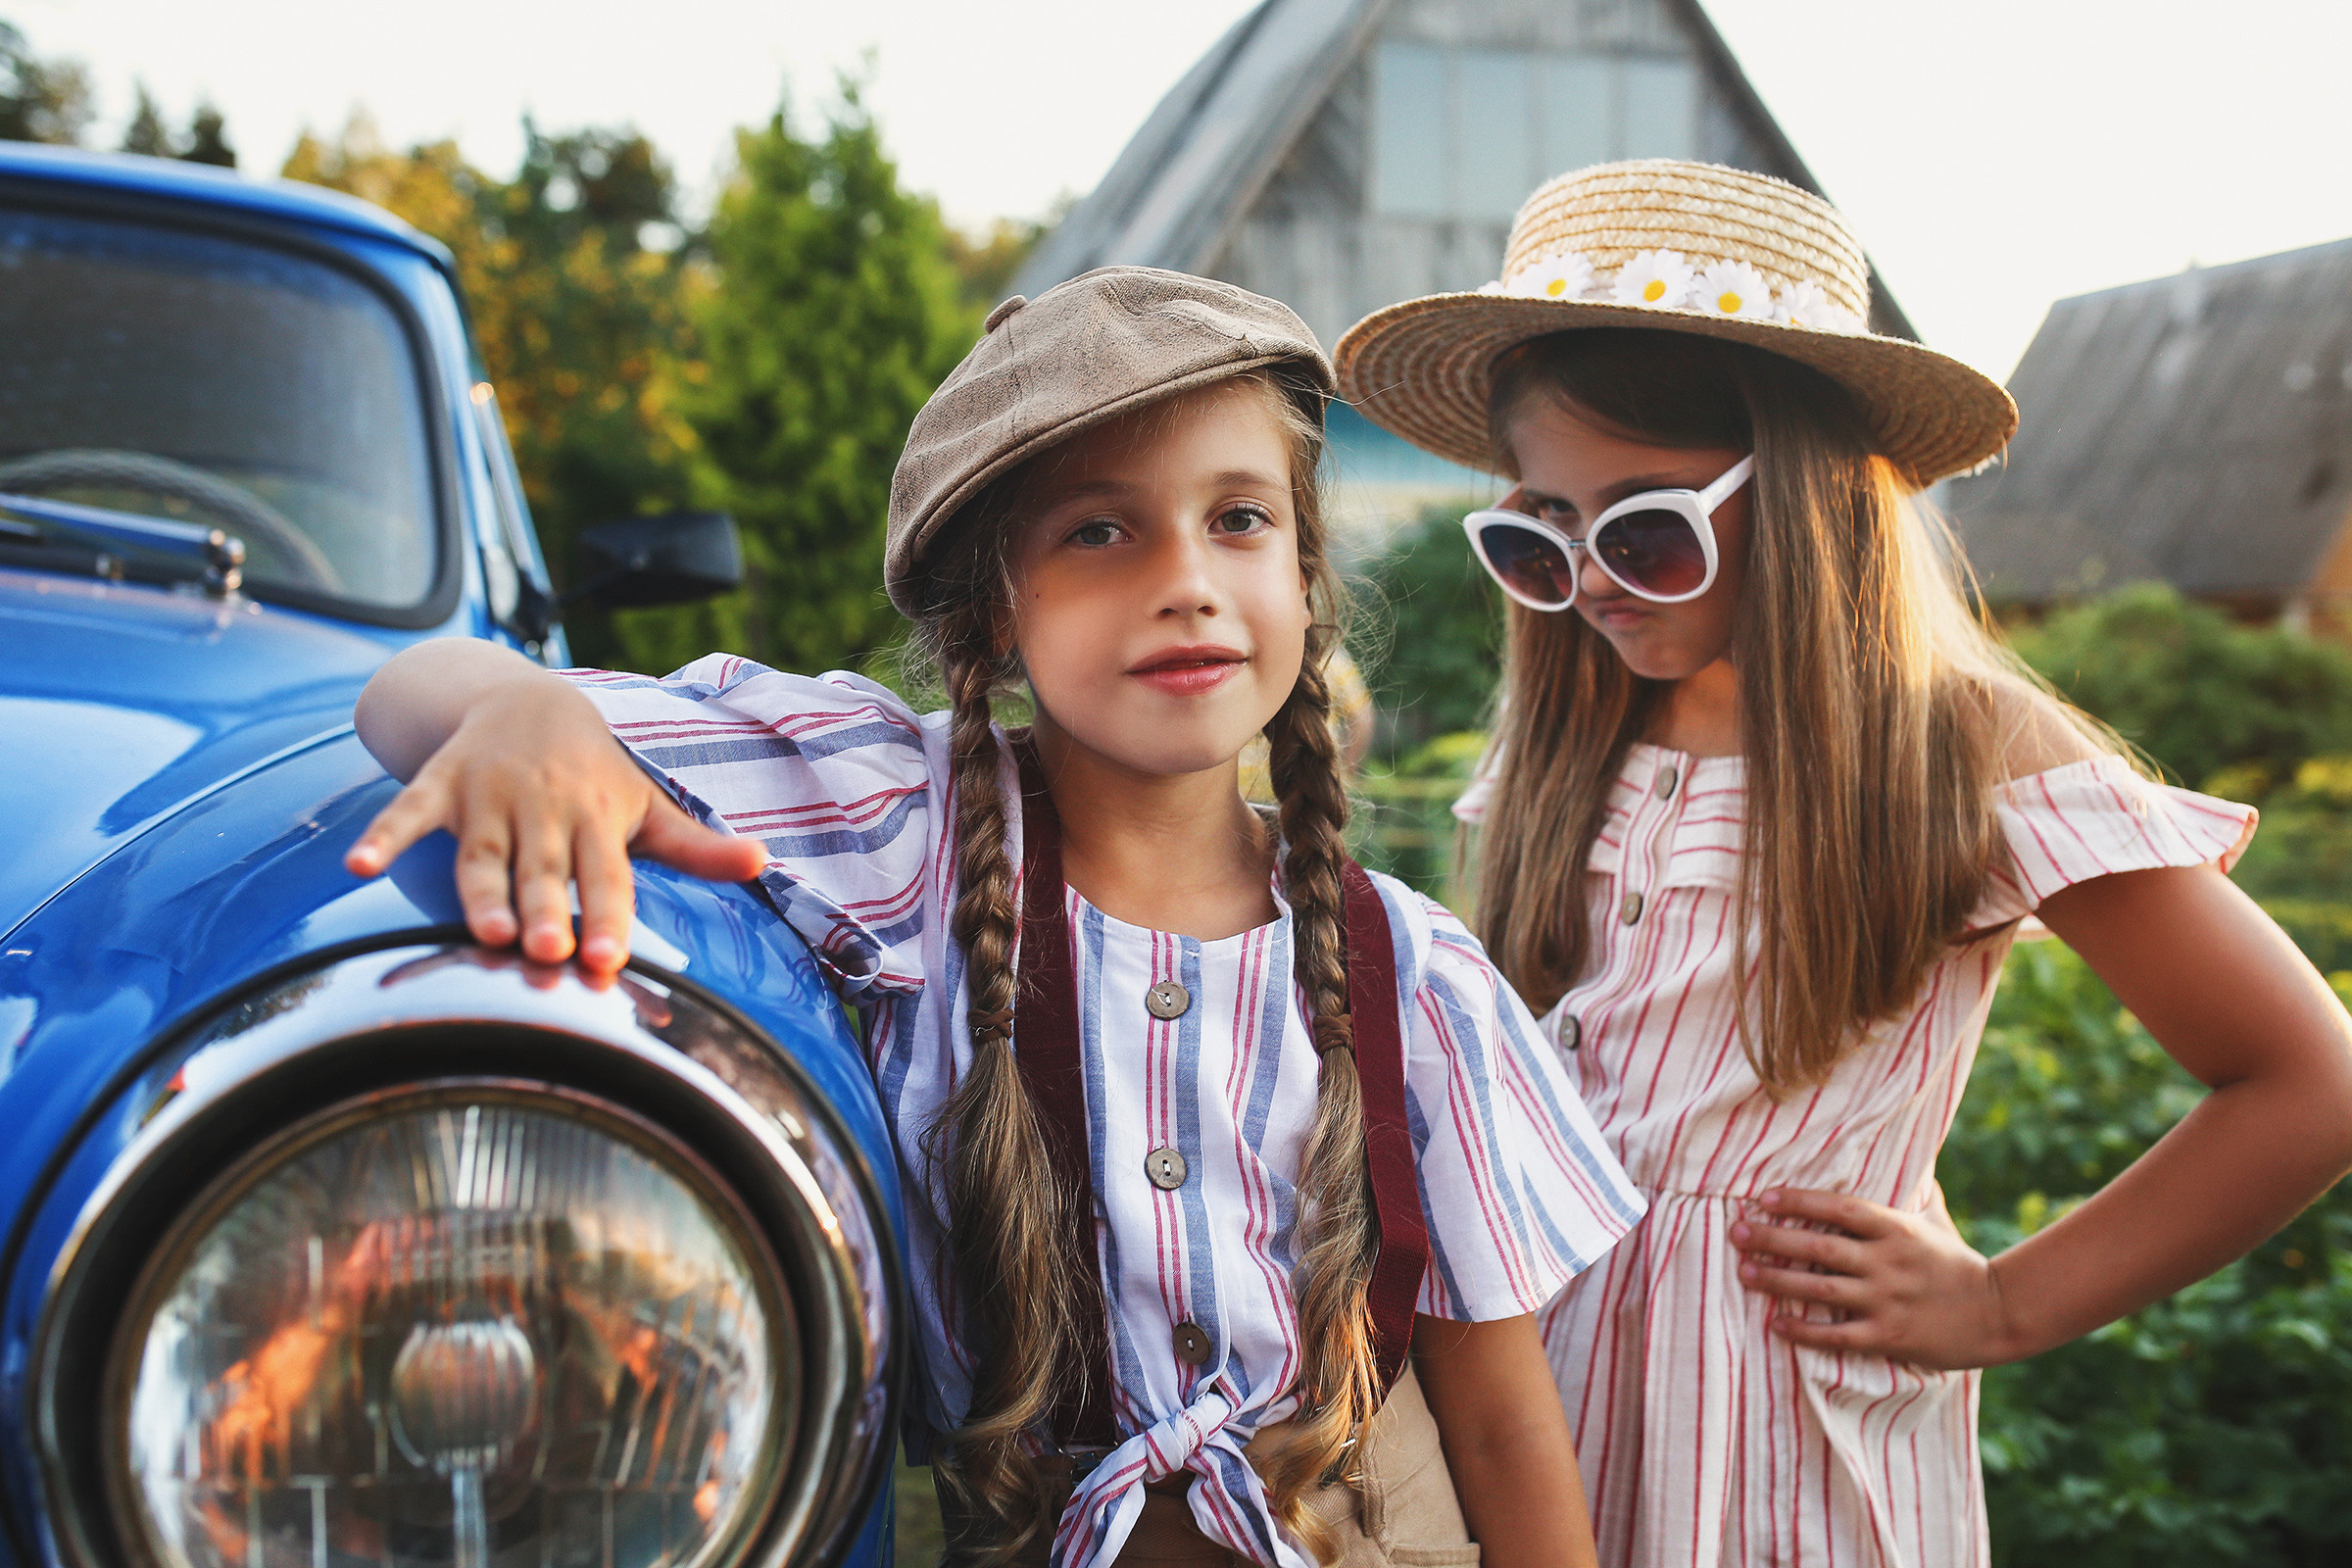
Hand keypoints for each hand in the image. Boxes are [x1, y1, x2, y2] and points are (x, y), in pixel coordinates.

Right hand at [343, 668, 766, 972]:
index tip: (607, 960)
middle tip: (548, 951)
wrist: (526, 696)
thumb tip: (764, 863)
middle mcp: (544, 808)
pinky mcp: (441, 784)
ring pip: (481, 853)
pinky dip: (383, 835)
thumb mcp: (645, 807)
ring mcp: (488, 796)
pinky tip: (358, 863)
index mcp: (597, 819)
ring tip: (487, 931)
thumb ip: (696, 847)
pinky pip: (408, 811)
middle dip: (547, 908)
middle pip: (544, 870)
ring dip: (482, 890)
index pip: (606, 876)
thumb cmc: (594, 774)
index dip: (607, 916)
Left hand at [1728, 1185, 2021, 1369]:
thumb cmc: (1957, 1263)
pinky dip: (1804, 1331)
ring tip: (1744, 1272)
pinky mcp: (1890, 1336)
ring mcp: (1888, 1300)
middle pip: (1819, 1247)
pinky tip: (1775, 1324)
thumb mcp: (1935, 1220)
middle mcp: (1888, 1262)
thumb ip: (1915, 1190)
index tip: (1762, 1197)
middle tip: (1735, 1232)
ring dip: (1778, 1281)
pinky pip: (1837, 1335)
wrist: (1998, 1312)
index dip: (1798, 1201)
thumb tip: (1912, 1150)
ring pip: (1821, 1290)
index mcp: (1896, 1229)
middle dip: (1772, 1239)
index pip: (1839, 1208)